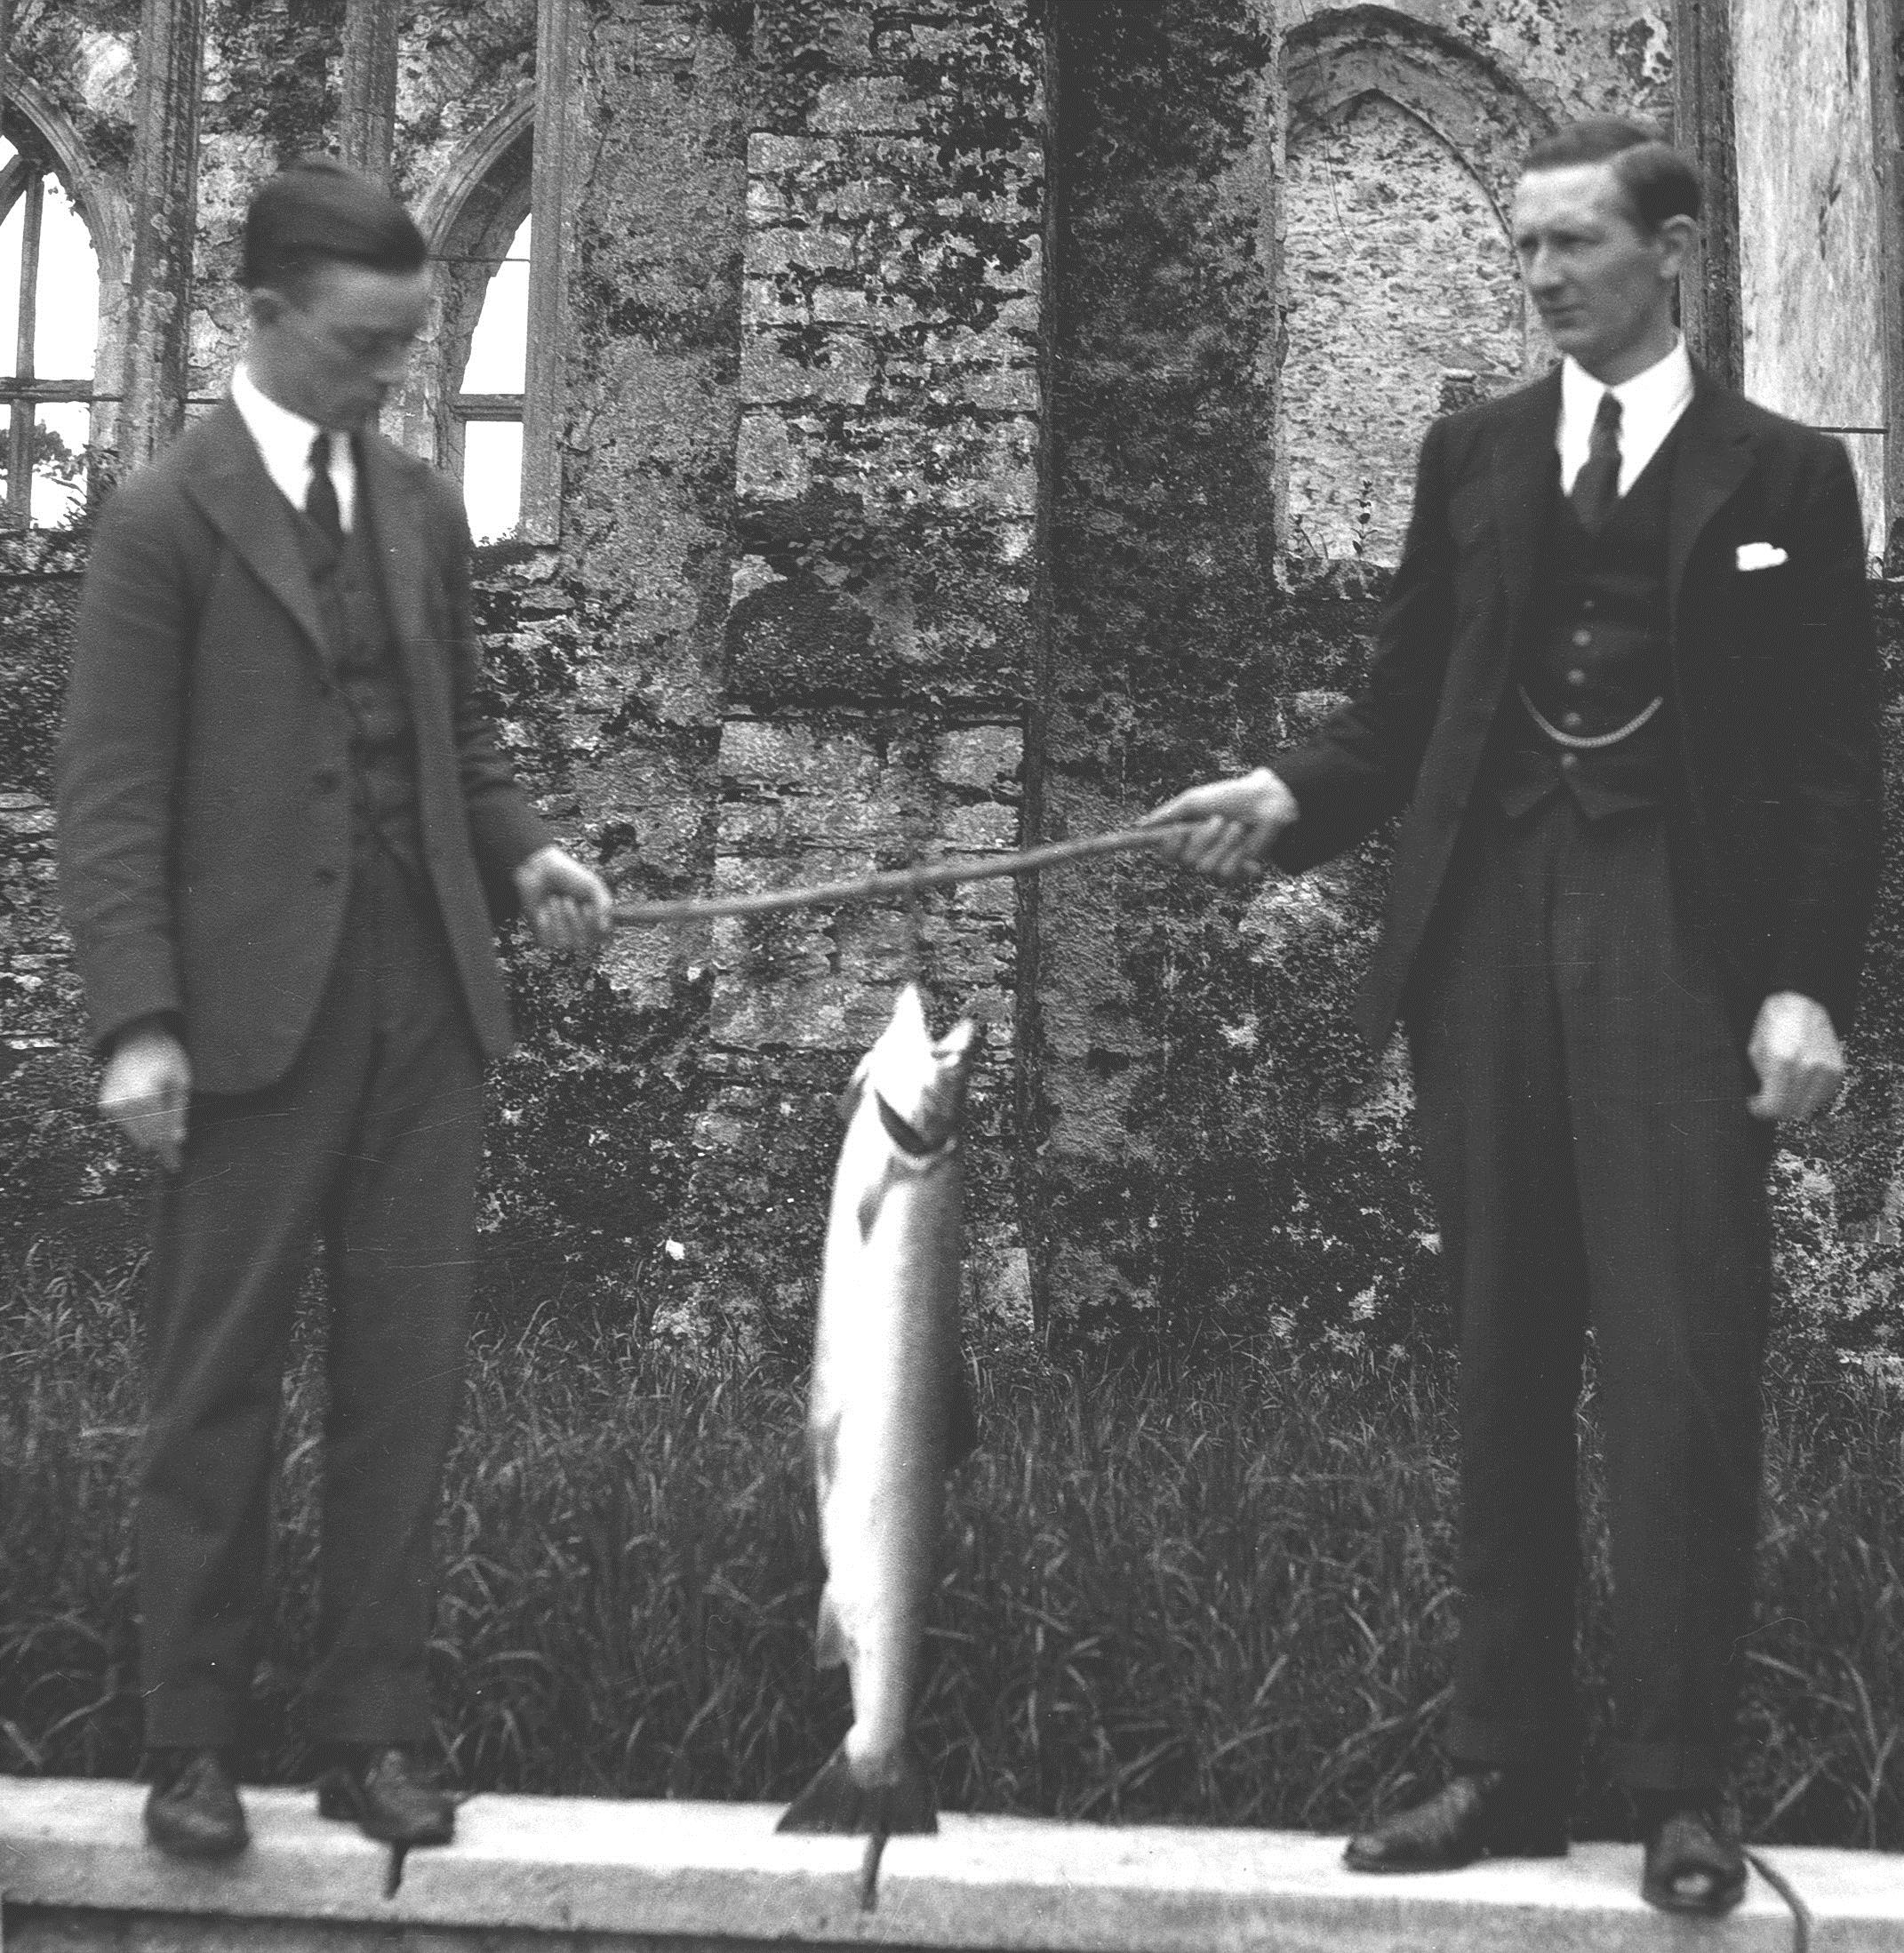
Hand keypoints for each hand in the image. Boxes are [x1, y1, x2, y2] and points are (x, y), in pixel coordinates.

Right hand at [100, 1022, 190, 1172]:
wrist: (138, 1037)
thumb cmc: (166, 1056)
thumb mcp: (182, 1082)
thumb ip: (178, 1112)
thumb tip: (177, 1141)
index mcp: (146, 1097)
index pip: (160, 1135)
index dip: (169, 1153)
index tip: (176, 1167)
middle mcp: (124, 1103)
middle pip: (146, 1139)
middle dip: (162, 1143)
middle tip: (175, 1152)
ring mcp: (111, 1104)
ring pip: (135, 1134)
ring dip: (150, 1132)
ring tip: (162, 1116)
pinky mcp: (104, 1104)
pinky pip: (124, 1125)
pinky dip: (137, 1123)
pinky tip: (146, 1107)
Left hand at [513, 845, 613, 955]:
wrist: (539, 869)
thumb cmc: (568, 876)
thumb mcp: (593, 886)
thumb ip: (605, 905)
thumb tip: (604, 927)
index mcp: (594, 920)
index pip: (599, 937)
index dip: (593, 924)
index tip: (587, 906)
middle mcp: (579, 931)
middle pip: (582, 943)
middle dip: (573, 919)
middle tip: (566, 899)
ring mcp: (560, 936)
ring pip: (564, 943)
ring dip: (558, 917)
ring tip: (553, 899)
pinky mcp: (542, 936)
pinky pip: (547, 941)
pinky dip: (545, 923)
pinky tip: (543, 909)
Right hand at [1144, 767, 1299, 884]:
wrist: (1267, 804)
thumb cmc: (1230, 797)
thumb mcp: (1194, 800)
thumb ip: (1167, 814)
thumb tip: (1137, 825)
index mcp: (1183, 834)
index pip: (1161, 850)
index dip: (1156, 847)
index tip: (1147, 838)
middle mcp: (1195, 851)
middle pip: (1181, 860)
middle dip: (1201, 838)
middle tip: (1218, 820)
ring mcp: (1214, 862)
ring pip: (1203, 866)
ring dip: (1223, 843)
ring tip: (1237, 827)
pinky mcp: (1233, 872)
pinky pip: (1224, 872)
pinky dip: (1236, 853)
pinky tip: (1247, 843)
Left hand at [1747, 991, 1843, 1120]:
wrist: (1802, 1003)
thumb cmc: (1773, 1024)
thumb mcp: (1754, 1050)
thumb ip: (1760, 1079)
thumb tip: (1760, 1102)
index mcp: (1782, 1060)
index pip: (1773, 1105)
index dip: (1760, 1110)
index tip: (1754, 1104)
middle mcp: (1808, 1067)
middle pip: (1791, 1111)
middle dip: (1775, 1110)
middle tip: (1765, 1100)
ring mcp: (1826, 1069)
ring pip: (1808, 1107)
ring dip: (1792, 1104)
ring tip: (1781, 1091)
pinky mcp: (1838, 1070)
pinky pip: (1822, 1097)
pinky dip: (1808, 1096)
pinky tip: (1797, 1084)